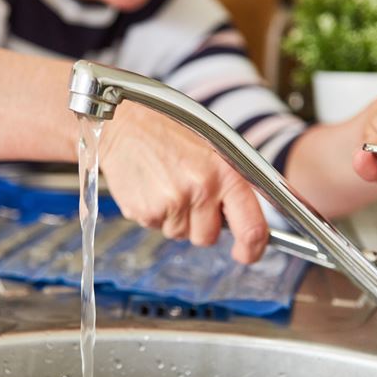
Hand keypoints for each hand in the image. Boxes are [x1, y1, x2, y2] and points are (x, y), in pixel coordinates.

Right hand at [99, 102, 267, 263]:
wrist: (125, 122)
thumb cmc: (169, 131)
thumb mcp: (213, 149)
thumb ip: (230, 186)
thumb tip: (243, 222)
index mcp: (225, 174)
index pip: (251, 228)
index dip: (251, 249)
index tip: (245, 253)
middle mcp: (200, 190)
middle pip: (207, 238)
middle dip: (200, 225)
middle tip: (188, 194)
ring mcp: (170, 203)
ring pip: (179, 234)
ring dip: (175, 218)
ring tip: (165, 184)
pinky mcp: (143, 212)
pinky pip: (155, 227)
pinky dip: (154, 214)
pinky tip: (150, 188)